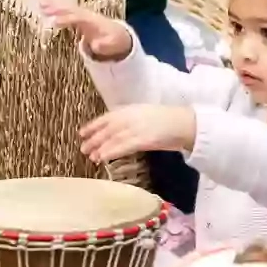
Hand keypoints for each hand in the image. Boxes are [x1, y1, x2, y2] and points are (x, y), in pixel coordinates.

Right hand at [39, 0, 133, 59]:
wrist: (117, 34)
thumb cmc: (114, 40)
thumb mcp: (113, 45)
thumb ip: (104, 45)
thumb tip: (95, 46)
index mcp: (94, 20)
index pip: (79, 18)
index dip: (67, 19)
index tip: (54, 22)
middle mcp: (87, 14)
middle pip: (71, 9)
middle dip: (58, 8)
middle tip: (43, 8)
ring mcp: (82, 14)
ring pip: (67, 8)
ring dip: (54, 6)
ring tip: (40, 4)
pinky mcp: (78, 17)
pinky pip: (65, 11)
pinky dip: (55, 8)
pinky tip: (43, 7)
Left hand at [79, 104, 196, 161]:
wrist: (184, 123)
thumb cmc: (168, 120)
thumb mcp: (145, 114)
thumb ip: (131, 120)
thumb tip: (117, 130)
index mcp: (131, 109)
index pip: (107, 117)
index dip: (93, 125)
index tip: (82, 133)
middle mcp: (131, 116)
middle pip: (107, 128)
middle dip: (94, 138)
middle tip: (82, 148)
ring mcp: (136, 127)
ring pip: (113, 138)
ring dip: (100, 148)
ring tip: (91, 156)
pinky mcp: (143, 139)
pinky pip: (123, 146)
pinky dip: (111, 151)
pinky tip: (102, 157)